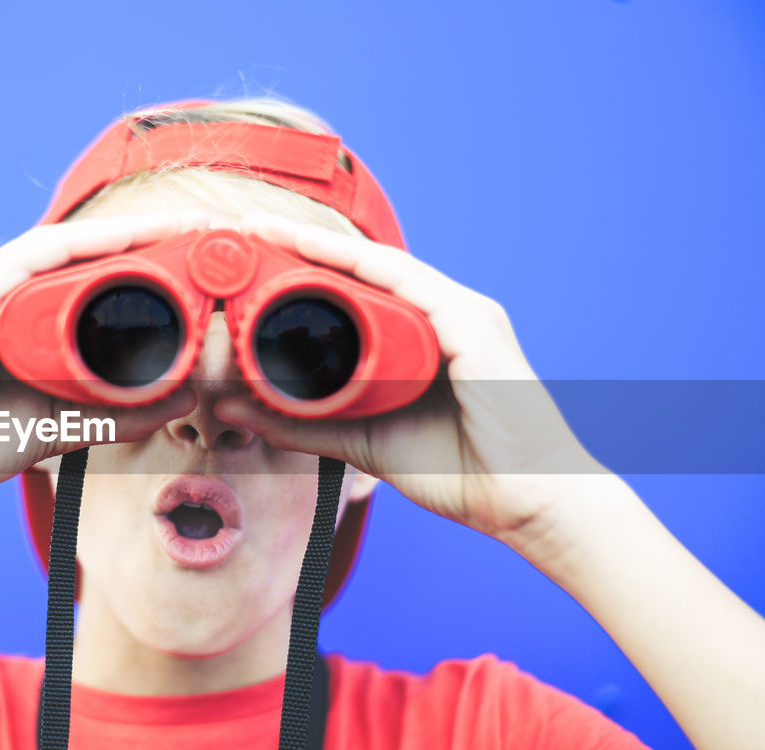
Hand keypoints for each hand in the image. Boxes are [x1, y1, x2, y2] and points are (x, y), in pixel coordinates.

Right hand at [0, 211, 207, 516]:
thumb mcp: (60, 425)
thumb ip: (115, 414)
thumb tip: (181, 400)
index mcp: (8, 311)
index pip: (79, 265)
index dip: (136, 249)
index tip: (191, 241)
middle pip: (73, 248)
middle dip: (138, 231)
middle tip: (199, 225)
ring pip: (55, 248)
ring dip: (116, 233)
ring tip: (173, 228)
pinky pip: (23, 266)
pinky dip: (72, 251)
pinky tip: (116, 243)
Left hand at [216, 212, 604, 553]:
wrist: (528, 505)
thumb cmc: (462, 472)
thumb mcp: (362, 441)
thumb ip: (304, 424)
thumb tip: (236, 408)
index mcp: (424, 335)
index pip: (357, 286)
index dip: (304, 266)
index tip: (250, 252)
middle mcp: (445, 314)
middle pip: (365, 268)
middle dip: (305, 245)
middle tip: (247, 229)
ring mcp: (463, 315)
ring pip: (382, 268)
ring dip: (325, 246)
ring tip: (271, 233)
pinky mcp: (475, 328)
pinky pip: (412, 286)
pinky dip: (364, 267)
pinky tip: (322, 253)